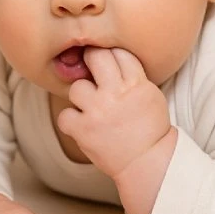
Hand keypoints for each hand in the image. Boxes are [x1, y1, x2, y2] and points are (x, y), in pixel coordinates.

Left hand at [56, 47, 172, 178]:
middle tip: (93, 70)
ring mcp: (97, 111)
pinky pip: (64, 115)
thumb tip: (110, 54)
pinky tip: (83, 124)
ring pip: (76, 87)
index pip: (119, 52)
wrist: (147, 161)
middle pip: (95, 57)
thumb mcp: (150, 94)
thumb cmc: (149, 127)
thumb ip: (132, 74)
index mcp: (135, 83)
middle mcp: (114, 94)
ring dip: (82, 97)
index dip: (112, 55)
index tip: (109, 62)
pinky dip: (72, 121)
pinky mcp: (83, 130)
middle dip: (92, 60)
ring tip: (92, 108)